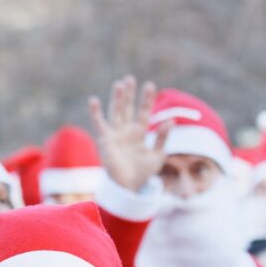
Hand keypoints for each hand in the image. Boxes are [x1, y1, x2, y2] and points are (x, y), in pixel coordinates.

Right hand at [88, 75, 171, 191]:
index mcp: (139, 134)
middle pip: (127, 108)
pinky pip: (99, 124)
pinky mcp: (105, 140)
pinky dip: (95, 113)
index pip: (144, 112)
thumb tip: (171, 120)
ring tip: (120, 84)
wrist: (128, 187)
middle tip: (130, 78)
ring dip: (117, 99)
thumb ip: (163, 138)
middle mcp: (126, 132)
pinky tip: (93, 101)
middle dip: (129, 95)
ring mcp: (115, 135)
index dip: (146, 100)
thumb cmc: (142, 174)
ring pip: (116, 113)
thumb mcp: (157, 155)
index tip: (149, 85)